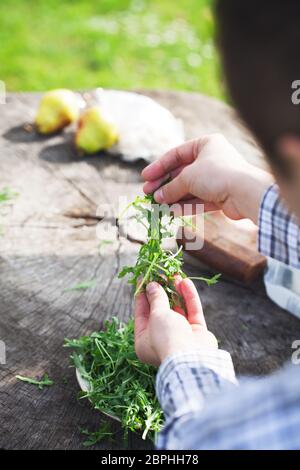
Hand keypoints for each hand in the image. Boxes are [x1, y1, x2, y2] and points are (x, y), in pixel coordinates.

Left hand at [134, 277, 217, 366]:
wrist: (192, 358)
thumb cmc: (167, 338)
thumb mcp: (156, 315)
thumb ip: (156, 299)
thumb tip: (152, 286)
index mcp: (144, 341)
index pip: (141, 314)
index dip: (143, 295)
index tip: (144, 278)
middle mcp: (162, 340)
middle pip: (161, 311)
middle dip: (162, 291)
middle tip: (161, 273)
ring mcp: (181, 337)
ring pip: (178, 310)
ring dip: (176, 291)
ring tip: (175, 274)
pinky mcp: (197, 334)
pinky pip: (191, 312)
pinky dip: (189, 298)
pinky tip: (186, 282)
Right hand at [142, 134, 273, 223]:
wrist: (245, 193)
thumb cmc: (216, 174)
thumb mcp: (188, 177)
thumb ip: (171, 187)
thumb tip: (158, 197)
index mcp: (206, 144)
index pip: (176, 154)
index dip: (159, 166)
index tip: (145, 177)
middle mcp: (212, 159)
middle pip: (182, 172)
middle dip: (165, 184)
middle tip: (148, 193)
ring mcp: (217, 178)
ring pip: (189, 188)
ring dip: (173, 197)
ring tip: (157, 205)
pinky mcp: (221, 195)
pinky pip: (198, 200)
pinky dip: (185, 205)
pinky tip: (170, 211)